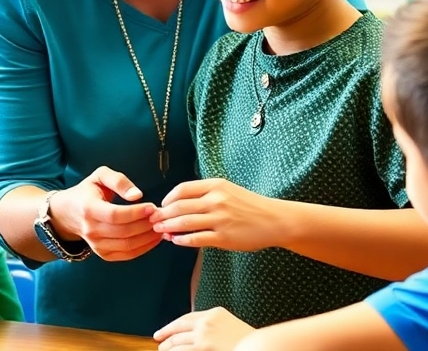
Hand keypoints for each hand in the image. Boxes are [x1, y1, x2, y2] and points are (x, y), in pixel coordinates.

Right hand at [49, 166, 162, 260]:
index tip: (152, 207)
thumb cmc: (87, 191)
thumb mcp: (100, 176)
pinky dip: (144, 248)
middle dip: (146, 225)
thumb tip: (137, 195)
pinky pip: (126, 255)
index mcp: (89, 209)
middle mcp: (91, 230)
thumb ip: (119, 181)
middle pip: (124, 232)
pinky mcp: (103, 254)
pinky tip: (154, 238)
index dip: (136, 213)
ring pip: (127, 246)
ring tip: (160, 225)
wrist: (68, 213)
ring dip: (148, 237)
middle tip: (160, 215)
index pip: (115, 215)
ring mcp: (96, 245)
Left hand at [150, 179, 281, 250]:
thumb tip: (180, 204)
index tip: (162, 205)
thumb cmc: (251, 206)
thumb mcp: (229, 190)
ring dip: (168, 228)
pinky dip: (182, 240)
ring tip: (160, 231)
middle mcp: (217, 200)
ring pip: (184, 223)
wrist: (274, 220)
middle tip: (153, 221)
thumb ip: (207, 194)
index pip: (183, 189)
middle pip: (179, 206)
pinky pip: (196, 239)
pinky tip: (176, 241)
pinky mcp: (223, 237)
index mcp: (216, 185)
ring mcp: (220, 219)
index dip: (168, 198)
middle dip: (163, 215)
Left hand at [154, 307, 254, 350]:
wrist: (258, 347)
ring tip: (163, 350)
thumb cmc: (245, 341)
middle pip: (178, 327)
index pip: (187, 318)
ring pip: (177, 341)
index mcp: (215, 312)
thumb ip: (213, 324)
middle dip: (166, 335)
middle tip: (159, 341)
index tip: (164, 331)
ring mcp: (204, 335)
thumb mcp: (230, 325)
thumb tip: (194, 331)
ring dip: (167, 347)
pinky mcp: (202, 347)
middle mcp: (207, 321)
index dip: (172, 325)